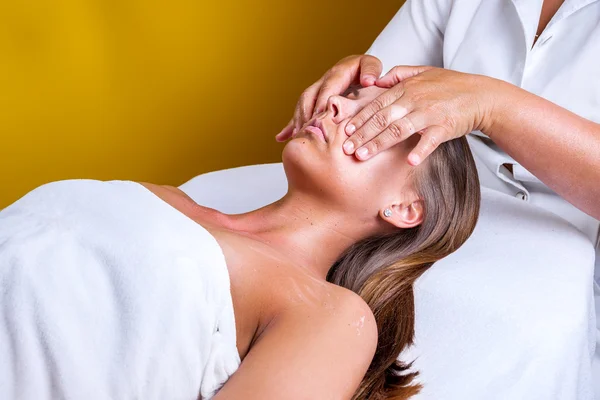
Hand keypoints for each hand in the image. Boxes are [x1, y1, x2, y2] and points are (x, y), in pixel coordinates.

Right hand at [275, 54, 382, 141]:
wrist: (362, 70)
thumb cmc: (369, 71)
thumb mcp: (372, 66)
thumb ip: (371, 70)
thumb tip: (368, 80)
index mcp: (338, 72)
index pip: (328, 86)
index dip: (322, 100)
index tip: (320, 115)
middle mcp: (324, 80)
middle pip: (309, 95)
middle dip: (307, 112)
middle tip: (307, 129)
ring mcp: (317, 91)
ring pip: (302, 104)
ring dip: (298, 119)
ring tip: (297, 135)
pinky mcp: (313, 101)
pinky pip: (299, 112)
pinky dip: (290, 125)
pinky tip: (282, 138)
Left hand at [343, 66, 494, 164]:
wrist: (481, 96)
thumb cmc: (451, 86)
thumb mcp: (423, 72)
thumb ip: (399, 74)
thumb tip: (377, 80)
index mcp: (407, 88)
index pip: (377, 105)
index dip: (360, 118)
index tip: (346, 131)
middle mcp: (415, 100)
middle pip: (382, 119)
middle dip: (362, 134)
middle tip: (346, 149)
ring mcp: (429, 114)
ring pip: (399, 130)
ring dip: (379, 144)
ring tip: (363, 156)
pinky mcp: (444, 127)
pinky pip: (430, 140)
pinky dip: (421, 151)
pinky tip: (409, 162)